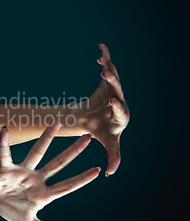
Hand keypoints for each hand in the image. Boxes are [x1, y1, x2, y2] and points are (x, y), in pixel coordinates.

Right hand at [0, 120, 99, 220]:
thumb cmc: (10, 207)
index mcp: (43, 192)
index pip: (66, 185)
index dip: (81, 179)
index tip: (98, 170)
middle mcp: (36, 178)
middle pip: (58, 163)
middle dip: (73, 151)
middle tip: (88, 137)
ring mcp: (22, 171)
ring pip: (37, 152)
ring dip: (46, 137)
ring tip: (57, 121)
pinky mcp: (5, 168)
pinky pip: (5, 154)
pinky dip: (4, 142)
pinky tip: (5, 129)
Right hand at [79, 43, 129, 175]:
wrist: (98, 119)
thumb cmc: (103, 131)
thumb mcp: (109, 143)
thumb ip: (113, 156)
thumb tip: (110, 174)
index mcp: (122, 115)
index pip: (121, 109)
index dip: (117, 104)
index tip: (112, 101)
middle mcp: (120, 99)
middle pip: (118, 89)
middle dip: (113, 82)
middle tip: (106, 75)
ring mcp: (114, 88)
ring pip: (113, 76)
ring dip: (108, 67)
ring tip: (101, 60)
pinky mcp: (108, 81)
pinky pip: (108, 67)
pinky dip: (105, 56)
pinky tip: (101, 46)